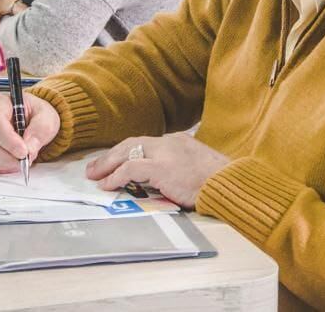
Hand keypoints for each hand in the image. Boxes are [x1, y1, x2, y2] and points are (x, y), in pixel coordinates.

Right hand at [0, 92, 59, 172]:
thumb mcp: (47, 116)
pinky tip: (13, 160)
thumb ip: (40, 129)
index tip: (24, 152)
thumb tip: (29, 147)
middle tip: (25, 159)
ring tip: (22, 159)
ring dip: (5, 162)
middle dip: (7, 155)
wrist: (31, 120)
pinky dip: (1, 165)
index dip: (8, 140)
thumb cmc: (35, 114)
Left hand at [86, 133, 230, 208]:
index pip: (145, 143)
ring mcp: (164, 153)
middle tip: (95, 166)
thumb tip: (165, 181)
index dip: (126, 152)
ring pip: (126, 152)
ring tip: (94, 175)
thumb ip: (180, 168)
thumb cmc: (219, 181)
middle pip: (131, 143)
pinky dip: (115, 176)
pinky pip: (130, 169)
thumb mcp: (198, 167)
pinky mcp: (161, 167)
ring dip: (107, 164)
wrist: (230, 183)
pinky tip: (107, 184)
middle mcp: (169, 142)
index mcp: (178, 140)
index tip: (114, 161)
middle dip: (110, 155)